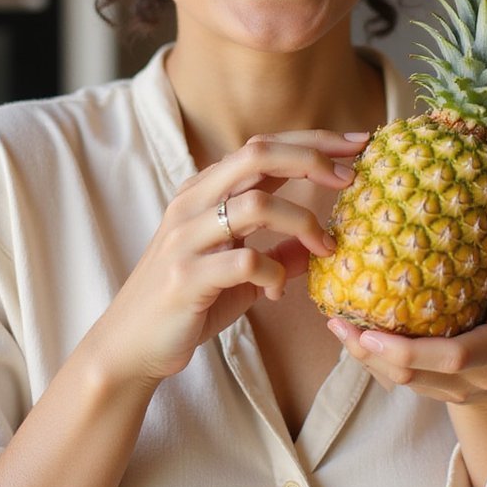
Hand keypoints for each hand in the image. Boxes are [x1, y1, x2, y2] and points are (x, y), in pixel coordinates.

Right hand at [88, 130, 367, 392]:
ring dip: (302, 223)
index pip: (263, 146)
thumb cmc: (188, 303)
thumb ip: (278, 252)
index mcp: (204, 191)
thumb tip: (324, 243)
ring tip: (325, 249)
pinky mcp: (185, 277)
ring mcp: (186, 238)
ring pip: (255, 203)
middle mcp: (193, 203)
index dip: (312, 141)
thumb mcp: (239, 273)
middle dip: (311, 159)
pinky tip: (277, 292)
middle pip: (257, 154)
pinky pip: (244, 262)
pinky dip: (273, 274)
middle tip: (350, 178)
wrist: (129, 345)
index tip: (357, 144)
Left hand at [328, 202, 486, 423]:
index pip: (454, 357)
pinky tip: (349, 333)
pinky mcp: (433, 392)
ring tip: (335, 323)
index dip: (410, 349)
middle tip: (339, 322)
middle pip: (414, 375)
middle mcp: (474, 377)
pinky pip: (396, 382)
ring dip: (363, 357)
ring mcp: (451, 390)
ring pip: (399, 382)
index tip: (372, 331)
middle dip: (373, 354)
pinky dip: (370, 360)